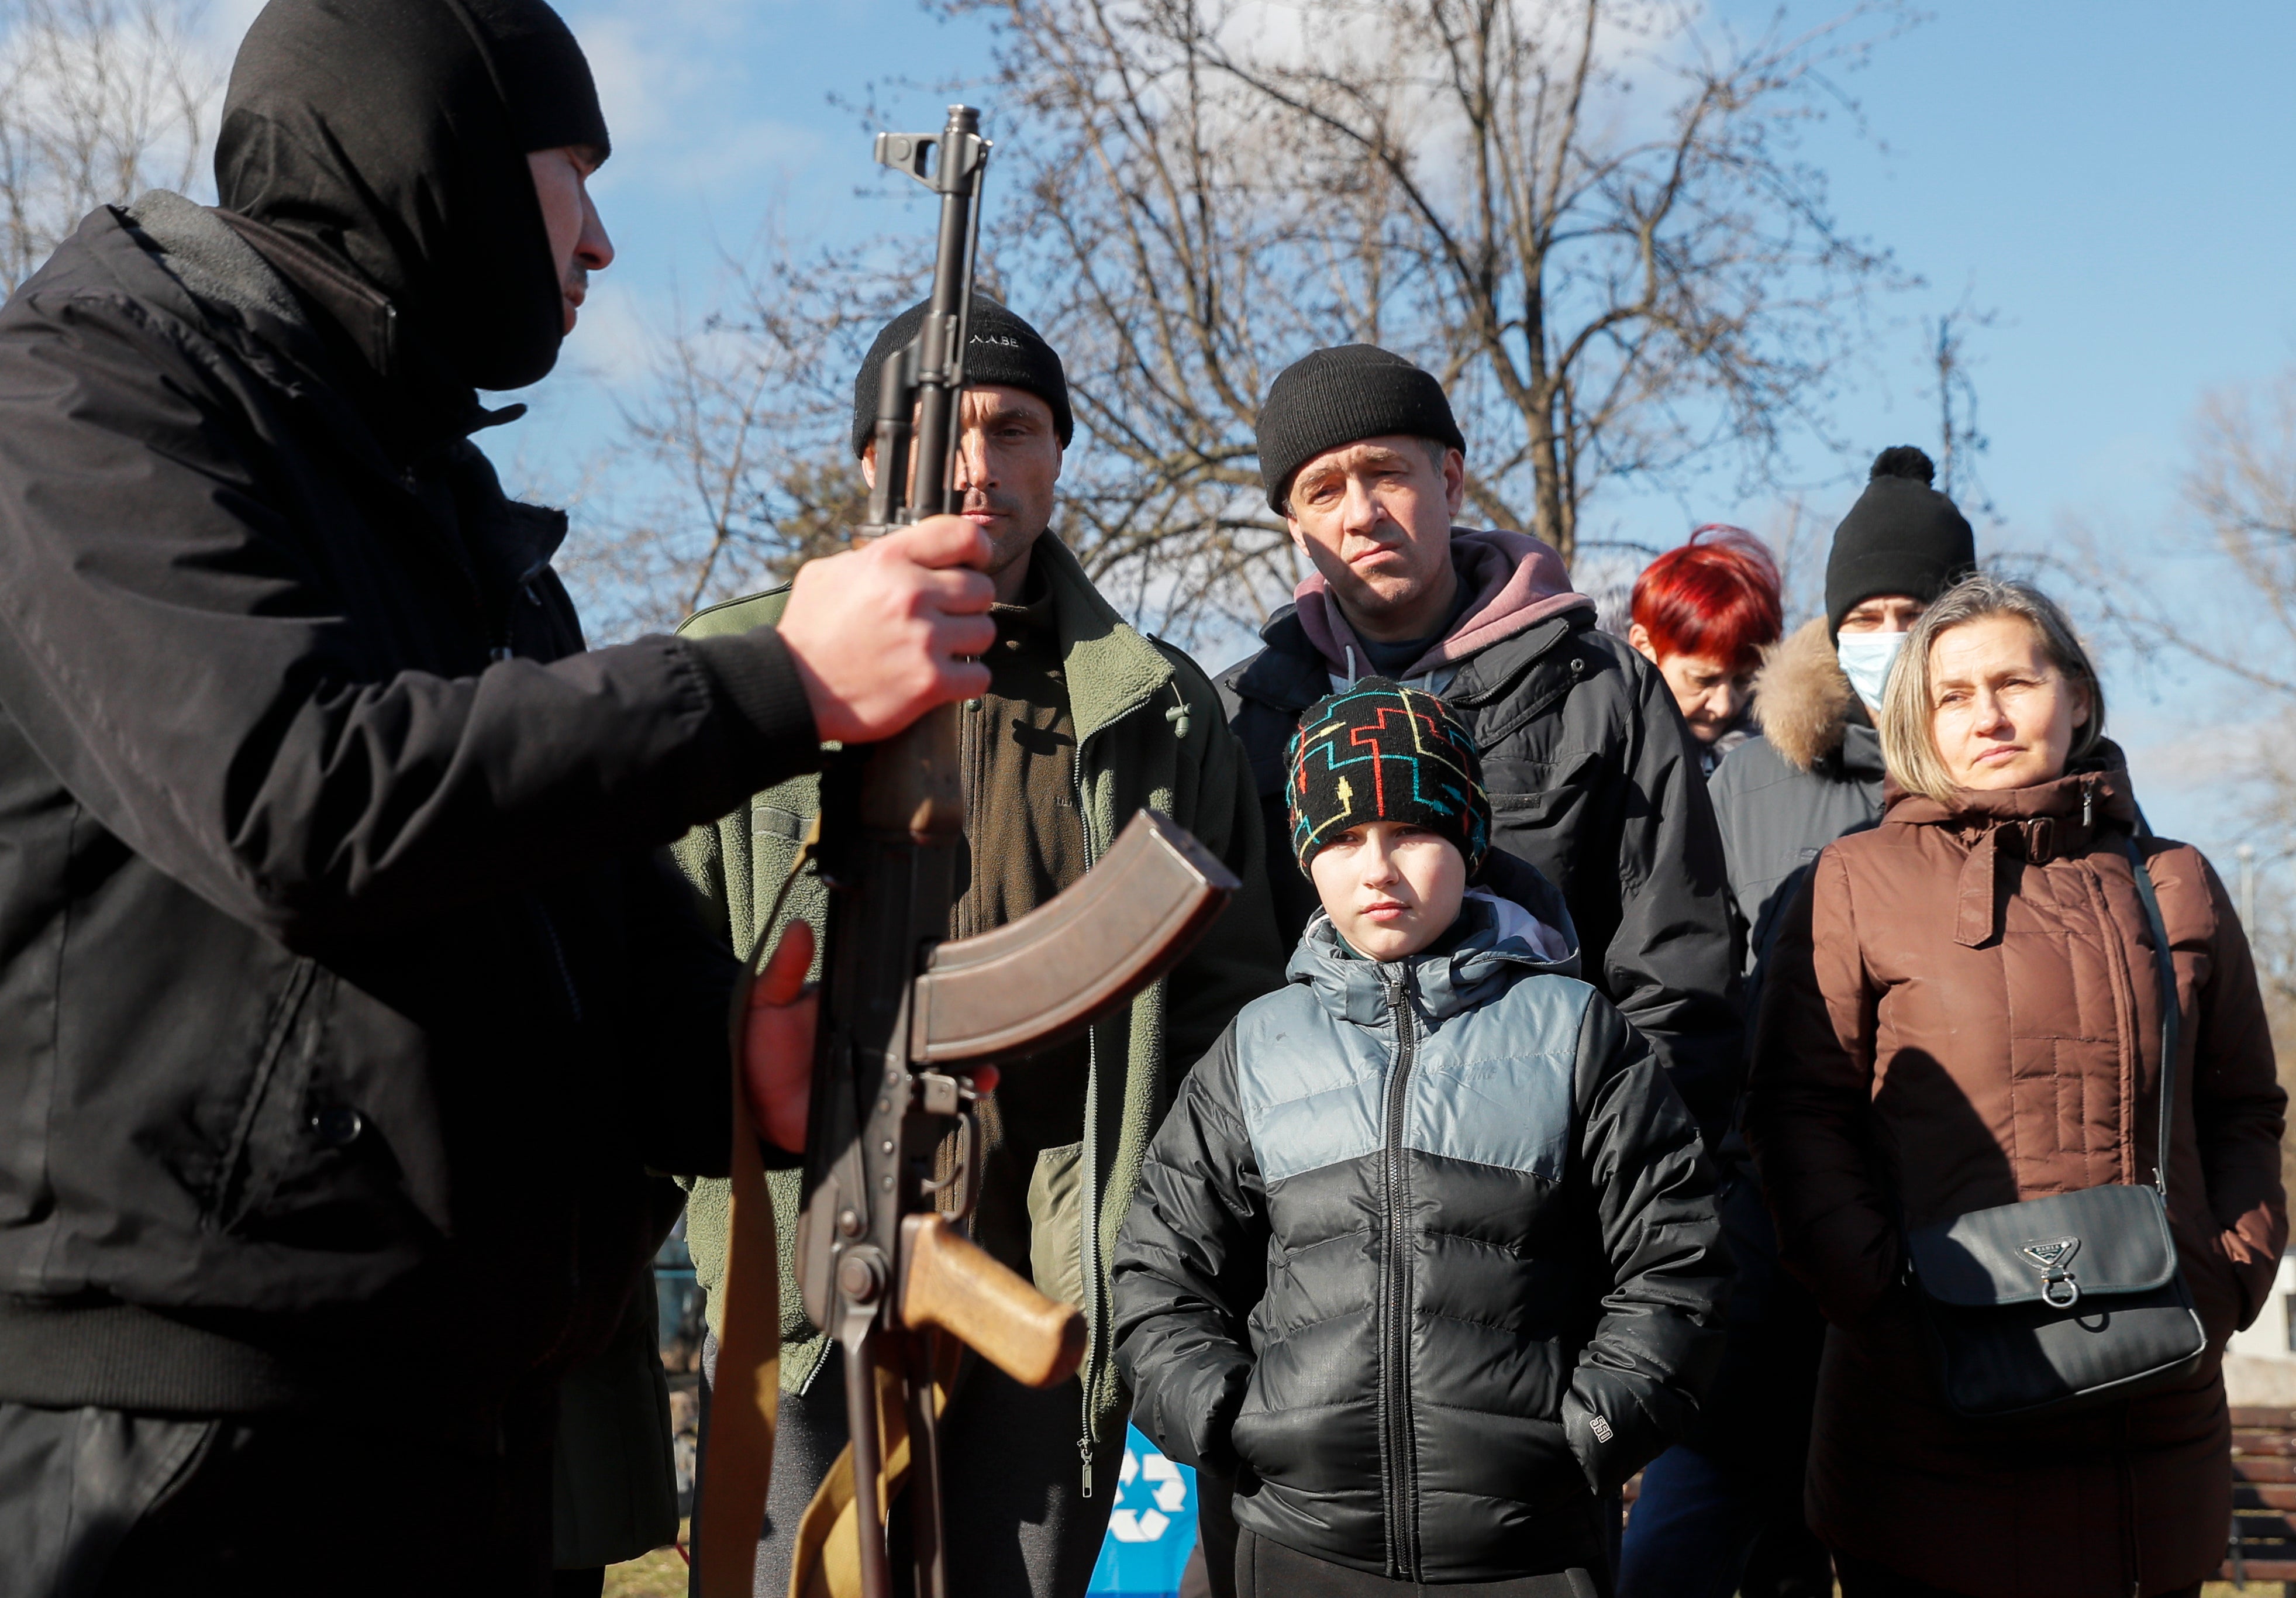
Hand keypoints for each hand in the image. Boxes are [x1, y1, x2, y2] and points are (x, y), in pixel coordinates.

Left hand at [741, 918, 998, 1155]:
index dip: (934, 1003)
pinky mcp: (869, 1118)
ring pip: (929, 1079)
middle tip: (983, 1048)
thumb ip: (785, 969)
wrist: (744, 1099)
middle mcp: (875, 1050)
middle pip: (929, 1044)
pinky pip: (908, 1117)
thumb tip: (798, 929)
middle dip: (964, 1046)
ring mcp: (876, 1084)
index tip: (961, 995)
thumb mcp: (768, 1001)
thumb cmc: (756, 1046)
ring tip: (982, 1077)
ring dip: (961, 1078)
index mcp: (858, 1017)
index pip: (902, 1006)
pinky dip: (936, 1113)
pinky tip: (957, 1105)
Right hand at [777, 517, 995, 744]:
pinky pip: (978, 676)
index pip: (962, 535)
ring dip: (967, 642)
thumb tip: (907, 551)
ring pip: (984, 631)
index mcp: (888, 559)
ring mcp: (924, 639)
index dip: (976, 548)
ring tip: (941, 648)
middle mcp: (911, 594)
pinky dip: (966, 680)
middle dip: (967, 604)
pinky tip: (945, 678)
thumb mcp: (828, 572)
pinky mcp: (929, 682)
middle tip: (947, 617)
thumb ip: (873, 556)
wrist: (791, 688)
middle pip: (981, 589)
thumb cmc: (808, 631)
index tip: (975, 562)